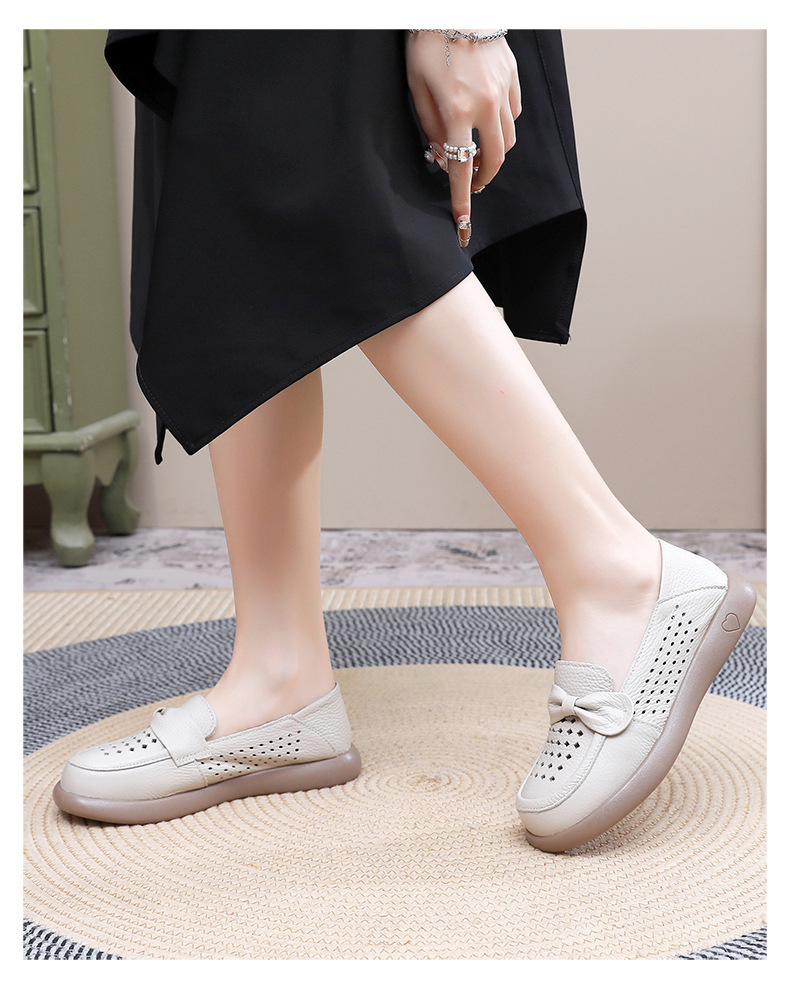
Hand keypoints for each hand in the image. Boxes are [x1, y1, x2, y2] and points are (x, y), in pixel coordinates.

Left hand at [405, 30, 521, 245]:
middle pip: (494, 159)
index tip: (462, 222)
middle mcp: (485, 104)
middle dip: (483, 177)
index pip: (461, 167)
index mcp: (457, 110)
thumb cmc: (427, 43)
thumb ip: (431, 126)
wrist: (452, 6)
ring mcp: (503, 90)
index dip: (461, 198)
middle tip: (471, 181)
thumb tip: (444, 155)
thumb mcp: (416, 87)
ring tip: (478, 153)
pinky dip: (503, 126)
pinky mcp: (512, 76)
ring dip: (494, 154)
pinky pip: (514, 113)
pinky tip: (488, 122)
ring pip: (508, 139)